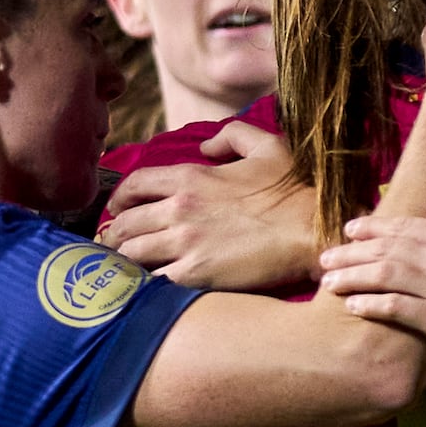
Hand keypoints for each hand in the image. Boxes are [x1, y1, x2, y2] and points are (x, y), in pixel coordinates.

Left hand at [98, 119, 316, 290]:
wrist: (314, 230)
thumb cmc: (295, 190)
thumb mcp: (266, 147)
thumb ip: (232, 136)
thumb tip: (208, 145)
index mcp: (191, 177)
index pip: (135, 184)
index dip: (120, 198)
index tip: (117, 210)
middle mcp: (180, 209)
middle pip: (126, 222)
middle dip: (113, 234)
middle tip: (111, 245)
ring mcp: (186, 243)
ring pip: (132, 253)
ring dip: (122, 261)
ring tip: (120, 269)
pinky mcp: (197, 274)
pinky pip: (154, 281)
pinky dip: (143, 285)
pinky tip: (142, 289)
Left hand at [319, 208, 425, 371]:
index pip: (405, 227)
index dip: (373, 228)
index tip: (349, 230)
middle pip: (387, 249)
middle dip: (351, 252)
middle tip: (324, 258)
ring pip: (386, 275)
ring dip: (353, 277)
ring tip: (328, 283)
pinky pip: (399, 308)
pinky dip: (373, 305)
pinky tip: (354, 307)